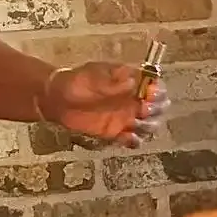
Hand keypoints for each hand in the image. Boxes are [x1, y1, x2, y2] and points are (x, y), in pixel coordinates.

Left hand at [40, 61, 167, 147]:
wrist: (57, 99)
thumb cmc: (76, 82)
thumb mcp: (93, 75)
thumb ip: (112, 80)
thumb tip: (133, 80)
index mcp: (132, 83)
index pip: (156, 86)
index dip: (158, 91)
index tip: (150, 94)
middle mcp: (135, 101)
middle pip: (159, 108)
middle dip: (155, 110)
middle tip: (142, 109)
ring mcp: (128, 118)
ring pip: (150, 125)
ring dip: (148, 126)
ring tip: (133, 123)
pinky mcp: (118, 133)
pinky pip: (134, 140)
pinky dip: (134, 141)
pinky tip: (126, 137)